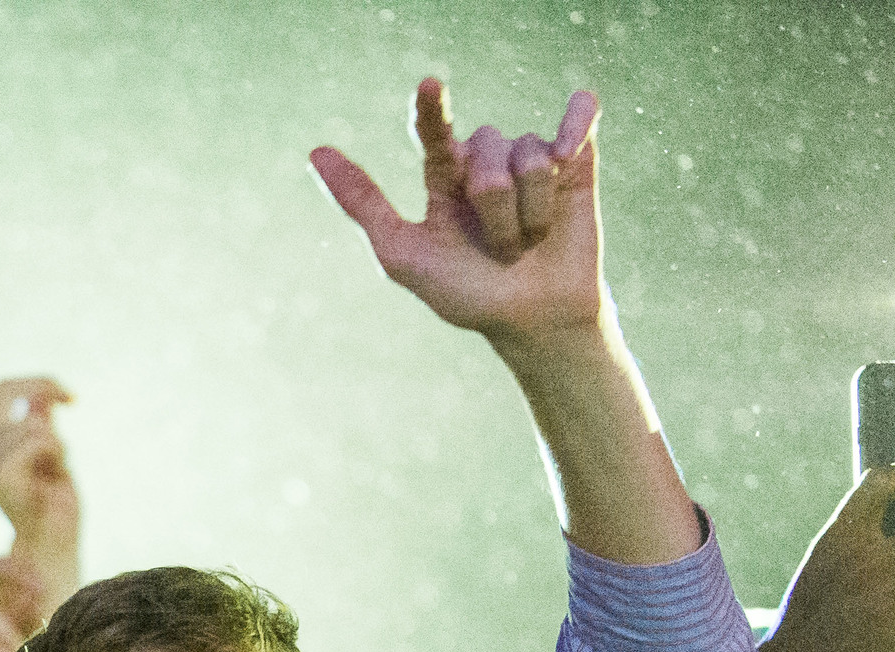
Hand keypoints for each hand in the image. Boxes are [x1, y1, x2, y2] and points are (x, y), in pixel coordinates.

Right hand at [0, 335, 75, 538]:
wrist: (53, 544)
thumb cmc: (54, 500)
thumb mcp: (49, 444)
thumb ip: (37, 414)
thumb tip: (40, 398)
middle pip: (7, 385)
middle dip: (46, 385)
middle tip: (72, 400)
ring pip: (29, 416)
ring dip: (57, 438)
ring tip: (53, 471)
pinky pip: (39, 436)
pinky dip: (59, 452)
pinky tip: (51, 479)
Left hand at [311, 80, 605, 344]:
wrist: (533, 321)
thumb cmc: (465, 293)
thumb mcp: (402, 254)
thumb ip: (362, 203)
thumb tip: (315, 151)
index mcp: (445, 177)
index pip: (433, 133)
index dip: (431, 110)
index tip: (428, 87)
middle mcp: (485, 161)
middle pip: (485, 150)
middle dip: (494, 208)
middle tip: (500, 247)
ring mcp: (531, 157)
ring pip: (529, 154)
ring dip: (530, 211)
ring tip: (530, 238)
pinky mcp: (576, 159)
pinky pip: (578, 117)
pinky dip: (576, 128)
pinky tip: (571, 153)